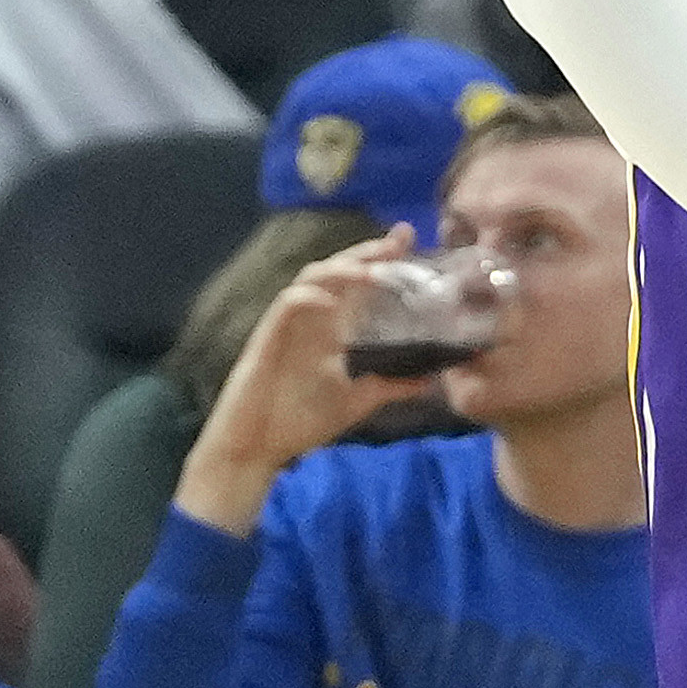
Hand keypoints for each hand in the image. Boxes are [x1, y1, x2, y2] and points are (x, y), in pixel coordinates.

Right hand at [175, 232, 437, 533]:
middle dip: (368, 252)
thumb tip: (430, 380)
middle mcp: (313, 319)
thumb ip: (390, 387)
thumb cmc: (300, 422)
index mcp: (332, 329)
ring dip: (341, 270)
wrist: (256, 448)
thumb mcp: (358, 402)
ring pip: (312, 277)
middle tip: (399, 240)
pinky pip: (287, 305)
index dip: (381, 259)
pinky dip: (308, 298)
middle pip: (339, 270)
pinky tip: (330, 302)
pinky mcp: (268, 338)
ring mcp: (290, 325)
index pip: (359, 285)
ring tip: (370, 272)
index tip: (410, 239)